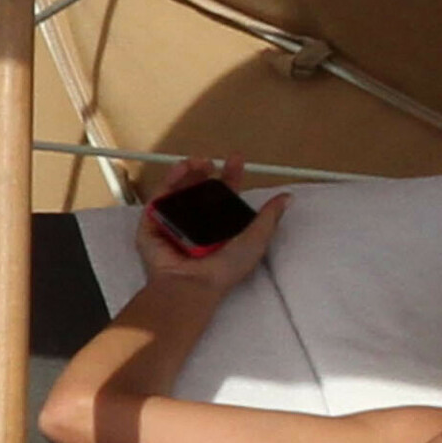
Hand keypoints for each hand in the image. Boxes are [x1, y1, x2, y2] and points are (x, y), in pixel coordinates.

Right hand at [136, 154, 290, 293]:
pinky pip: (160, 197)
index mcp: (220, 228)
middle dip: (205, 171)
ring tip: (198, 161)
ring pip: (180, 189)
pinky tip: (181, 169)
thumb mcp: (256, 239)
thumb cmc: (227, 267)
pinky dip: (169, 180)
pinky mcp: (153, 223)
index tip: (236, 159)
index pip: (225, 197)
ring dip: (188, 171)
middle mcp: (196, 224)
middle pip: (200, 189)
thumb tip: (288, 197)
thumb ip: (270, 217)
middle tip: (210, 161)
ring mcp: (174, 223)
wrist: (194, 283)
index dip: (231, 177)